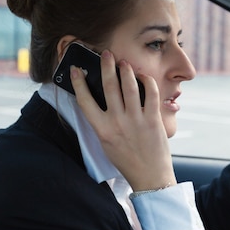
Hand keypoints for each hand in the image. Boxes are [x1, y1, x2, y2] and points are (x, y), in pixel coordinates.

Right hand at [70, 50, 175, 191]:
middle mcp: (117, 123)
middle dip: (106, 66)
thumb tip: (101, 99)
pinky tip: (143, 76)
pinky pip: (150, 93)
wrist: (150, 176)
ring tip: (124, 62)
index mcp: (102, 130)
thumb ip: (103, 122)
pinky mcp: (153, 120)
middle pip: (108, 87)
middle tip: (105, 53)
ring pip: (129, 86)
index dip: (78, 82)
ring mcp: (136, 120)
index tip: (75, 69)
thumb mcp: (107, 142)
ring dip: (126, 70)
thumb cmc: (127, 159)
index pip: (85, 101)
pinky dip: (146, 81)